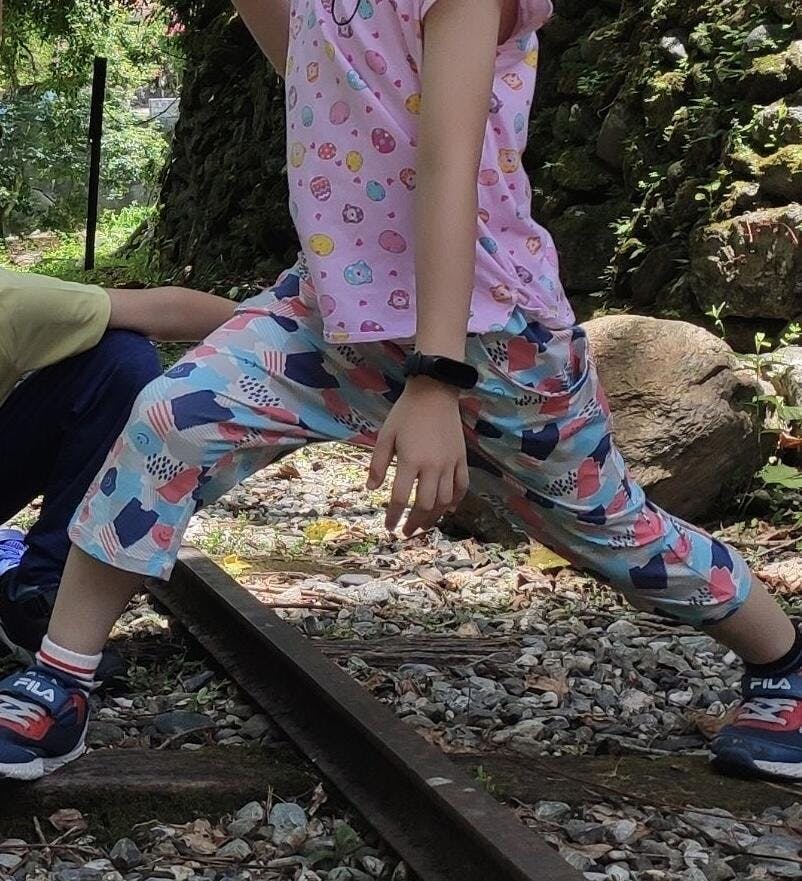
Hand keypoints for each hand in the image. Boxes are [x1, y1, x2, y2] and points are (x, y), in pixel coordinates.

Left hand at [367, 377, 469, 536]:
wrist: (434, 392)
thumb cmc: (405, 413)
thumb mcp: (385, 435)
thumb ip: (377, 464)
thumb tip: (371, 489)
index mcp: (410, 461)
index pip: (400, 498)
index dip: (393, 516)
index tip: (388, 527)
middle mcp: (432, 466)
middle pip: (425, 505)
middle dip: (415, 523)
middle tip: (406, 531)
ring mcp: (450, 464)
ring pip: (445, 500)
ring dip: (433, 517)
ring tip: (423, 524)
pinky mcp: (461, 459)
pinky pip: (462, 486)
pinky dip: (455, 501)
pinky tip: (447, 509)